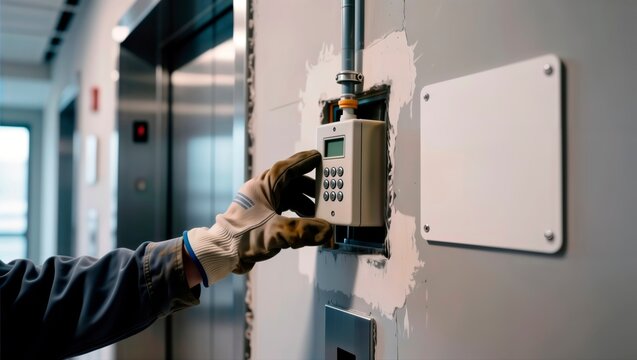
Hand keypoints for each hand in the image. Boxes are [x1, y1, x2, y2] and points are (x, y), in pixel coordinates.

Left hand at [183, 150, 331, 285]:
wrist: (222, 253)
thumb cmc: (240, 238)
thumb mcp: (275, 232)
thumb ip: (303, 230)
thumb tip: (325, 230)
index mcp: (264, 186)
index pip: (288, 168)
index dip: (305, 162)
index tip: (318, 157)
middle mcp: (262, 192)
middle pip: (292, 183)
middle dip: (310, 189)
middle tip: (325, 193)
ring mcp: (262, 204)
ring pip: (289, 197)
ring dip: (305, 204)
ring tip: (318, 214)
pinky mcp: (262, 216)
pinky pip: (284, 209)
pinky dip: (297, 214)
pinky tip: (304, 224)